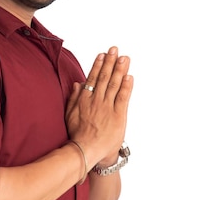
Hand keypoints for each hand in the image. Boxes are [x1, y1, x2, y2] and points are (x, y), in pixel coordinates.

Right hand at [65, 46, 132, 166]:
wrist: (85, 150)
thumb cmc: (77, 135)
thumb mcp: (70, 114)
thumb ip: (73, 98)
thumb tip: (77, 84)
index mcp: (84, 99)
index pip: (93, 78)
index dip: (98, 65)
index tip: (103, 55)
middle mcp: (96, 100)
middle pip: (105, 77)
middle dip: (110, 62)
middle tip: (115, 50)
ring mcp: (107, 107)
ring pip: (114, 84)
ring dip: (119, 69)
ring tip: (124, 58)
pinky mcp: (118, 115)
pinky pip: (123, 97)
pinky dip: (126, 86)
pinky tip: (129, 76)